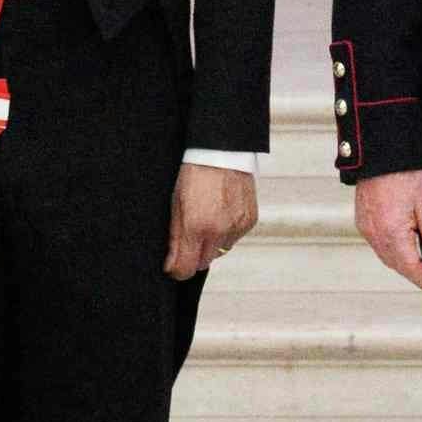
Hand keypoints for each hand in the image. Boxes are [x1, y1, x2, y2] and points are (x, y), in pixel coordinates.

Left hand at [166, 161, 259, 279]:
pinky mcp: (249, 221)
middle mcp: (219, 230)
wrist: (222, 151)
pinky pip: (234, 238)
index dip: (177, 270)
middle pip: (203, 263)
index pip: (186, 269)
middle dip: (193, 255)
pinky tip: (221, 212)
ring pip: (220, 252)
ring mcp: (237, 227)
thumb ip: (174, 239)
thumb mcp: (175, 205)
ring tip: (207, 217)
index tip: (172, 264)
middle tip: (189, 234)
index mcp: (196, 226)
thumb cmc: (194, 174)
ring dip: (211, 243)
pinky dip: (226, 232)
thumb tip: (172, 268)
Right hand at [354, 167, 421, 292]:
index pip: (412, 268)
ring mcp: (366, 227)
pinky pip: (377, 244)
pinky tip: (401, 247)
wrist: (381, 153)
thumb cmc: (406, 174)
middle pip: (397, 265)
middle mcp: (376, 234)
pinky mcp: (362, 219)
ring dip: (401, 264)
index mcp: (393, 234)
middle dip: (413, 275)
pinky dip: (390, 251)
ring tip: (418, 268)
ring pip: (385, 256)